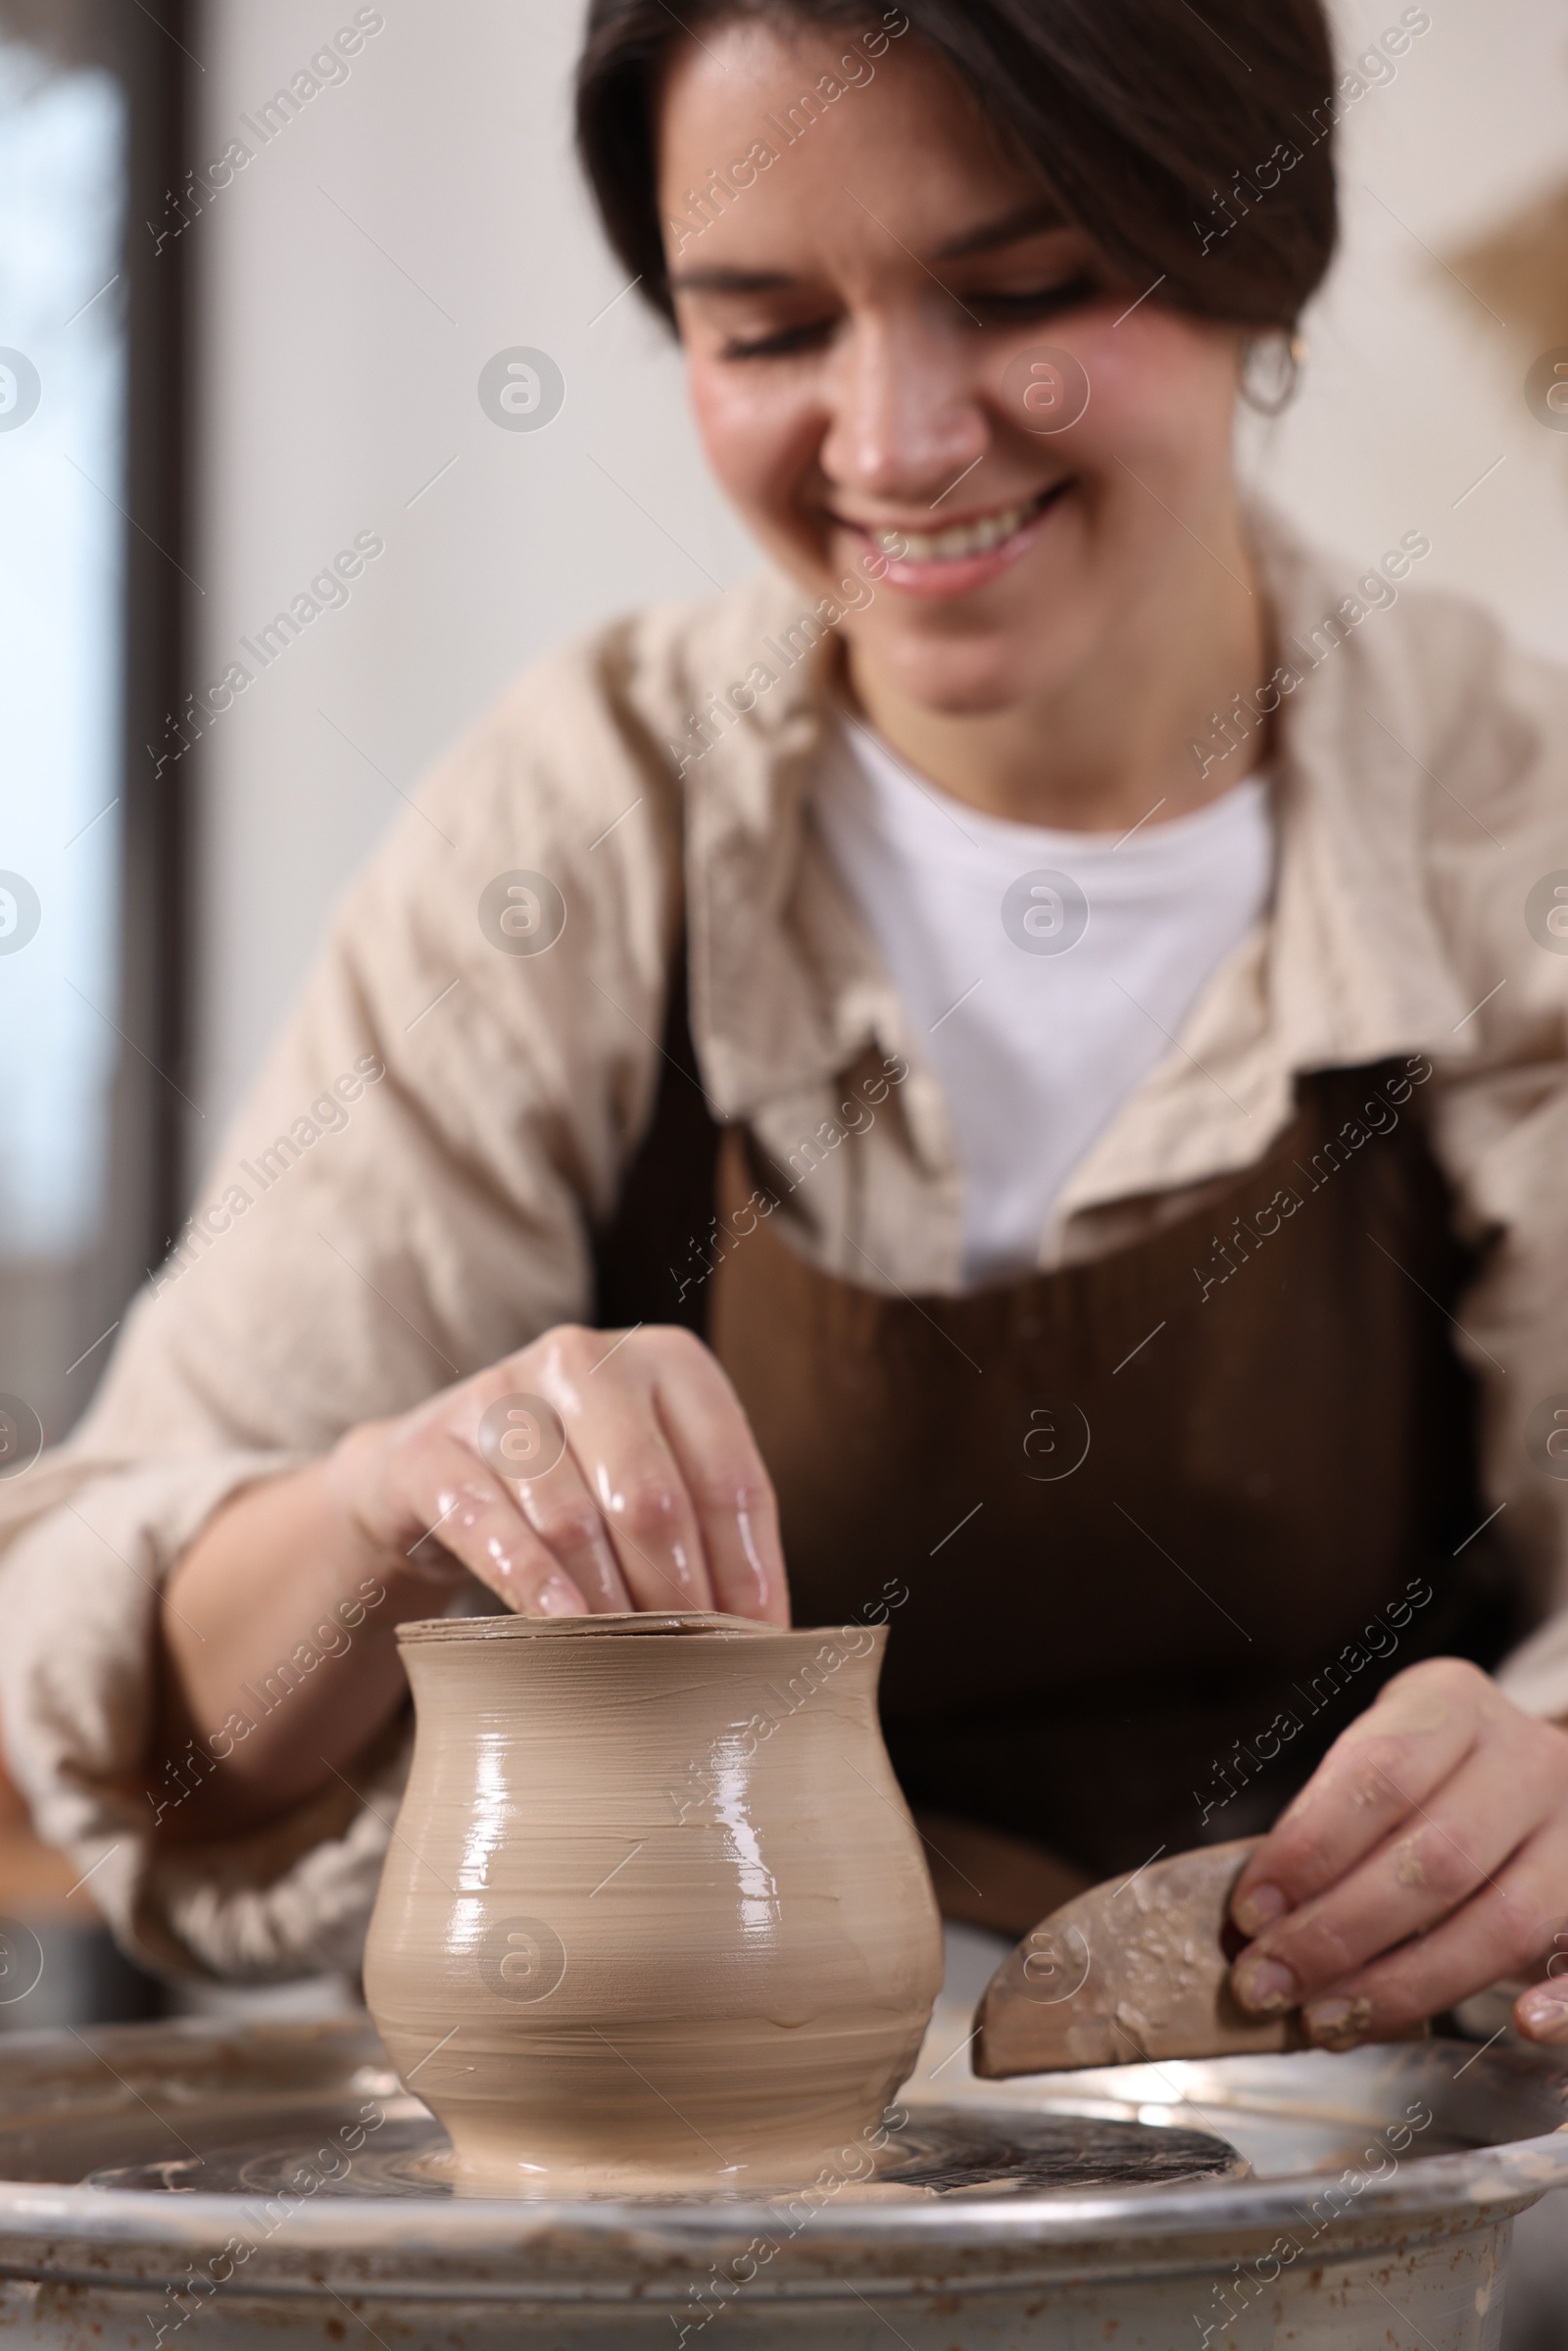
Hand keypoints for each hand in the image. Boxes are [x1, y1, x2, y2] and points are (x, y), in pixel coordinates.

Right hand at [327, 1324, 787, 1624]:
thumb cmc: (572, 1481)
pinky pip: (488, 1523)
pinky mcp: (432, 1449)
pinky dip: (531, 1581)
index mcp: (666, 1360)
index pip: (729, 1475)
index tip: (760, 1640)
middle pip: (652, 1497)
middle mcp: (585, 1361)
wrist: (430, 1468)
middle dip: (679, 1594)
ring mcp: (501, 1397)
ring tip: (630, 1663)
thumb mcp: (645, 1477)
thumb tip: (765, 1631)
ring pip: (574, 1518)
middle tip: (690, 1663)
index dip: (749, 1568)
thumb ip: (703, 1528)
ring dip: (609, 1604)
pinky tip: (561, 1625)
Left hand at [1226, 1658, 1567, 2049]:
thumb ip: (1326, 1822)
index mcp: (1454, 1706)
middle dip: (1338, 1933)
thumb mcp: (1376, 1759)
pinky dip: (1562, 2000)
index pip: (1380, 1773)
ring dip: (1404, 1984)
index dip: (1309, 1850)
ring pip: (1503, 1922)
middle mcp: (1529, 1762)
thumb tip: (1256, 1919)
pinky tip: (1521, 2027)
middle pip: (1437, 1858)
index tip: (1250, 1913)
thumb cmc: (1428, 1778)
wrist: (1537, 1778)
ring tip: (1325, 2020)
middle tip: (1266, 1983)